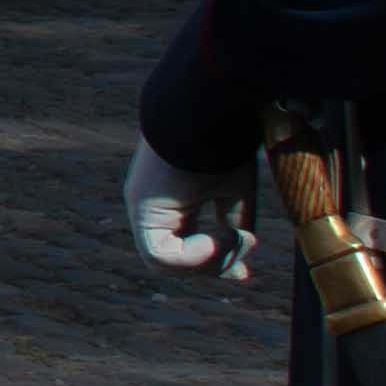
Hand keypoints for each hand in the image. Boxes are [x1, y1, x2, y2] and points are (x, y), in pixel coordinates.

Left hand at [124, 139, 259, 278]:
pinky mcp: (141, 207)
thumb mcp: (233, 189)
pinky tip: (217, 236)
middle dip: (210, 269)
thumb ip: (232, 218)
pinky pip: (158, 255)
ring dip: (207, 261)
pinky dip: (192, 257)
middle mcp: (151, 205)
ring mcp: (142, 206)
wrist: (209, 110)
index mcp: (170, 200)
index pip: (182, 244)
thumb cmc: (222, 142)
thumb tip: (240, 246)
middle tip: (242, 274)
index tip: (244, 274)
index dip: (212, 263)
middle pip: (173, 258)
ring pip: (164, 261)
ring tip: (233, 237)